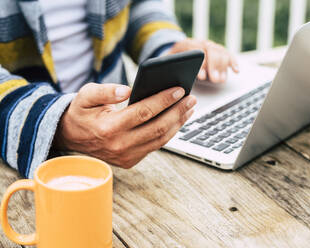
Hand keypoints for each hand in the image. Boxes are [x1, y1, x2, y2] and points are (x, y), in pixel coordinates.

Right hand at [54, 83, 195, 167]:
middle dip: (178, 111)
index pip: (143, 112)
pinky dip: (169, 132)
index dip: (163, 100)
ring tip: (189, 108)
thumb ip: (104, 91)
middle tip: (192, 98)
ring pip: (161, 139)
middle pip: (158, 127)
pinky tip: (178, 120)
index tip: (179, 89)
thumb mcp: (85, 95)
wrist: (71, 137)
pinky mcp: (130, 161)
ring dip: (178, 123)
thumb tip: (127, 90)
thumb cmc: (81, 112)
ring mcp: (126, 156)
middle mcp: (119, 145)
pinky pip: (155, 146)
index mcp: (108, 128)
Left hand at [169, 38, 238, 82]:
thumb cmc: (171, 65)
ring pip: (220, 51)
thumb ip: (169, 69)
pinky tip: (236, 71)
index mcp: (184, 45)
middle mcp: (199, 42)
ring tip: (220, 80)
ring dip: (222, 66)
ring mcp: (209, 46)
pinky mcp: (218, 51)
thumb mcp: (166, 66)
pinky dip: (233, 62)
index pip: (194, 50)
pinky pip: (227, 54)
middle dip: (213, 65)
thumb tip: (172, 78)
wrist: (176, 54)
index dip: (199, 63)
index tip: (201, 76)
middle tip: (214, 79)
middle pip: (210, 49)